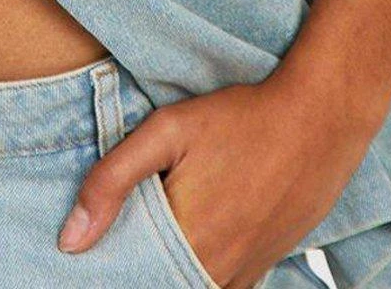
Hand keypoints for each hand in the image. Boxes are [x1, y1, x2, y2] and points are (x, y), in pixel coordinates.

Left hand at [56, 67, 380, 288]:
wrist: (320, 119)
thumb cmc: (242, 119)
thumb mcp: (168, 131)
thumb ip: (113, 180)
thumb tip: (70, 240)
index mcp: (187, 244)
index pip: (132, 276)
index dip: (112, 264)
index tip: (97, 248)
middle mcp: (217, 272)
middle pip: (161, 282)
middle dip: (140, 265)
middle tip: (132, 230)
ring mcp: (245, 274)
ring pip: (190, 285)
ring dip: (170, 267)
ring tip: (163, 230)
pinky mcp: (264, 268)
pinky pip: (221, 285)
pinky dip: (200, 268)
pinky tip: (195, 235)